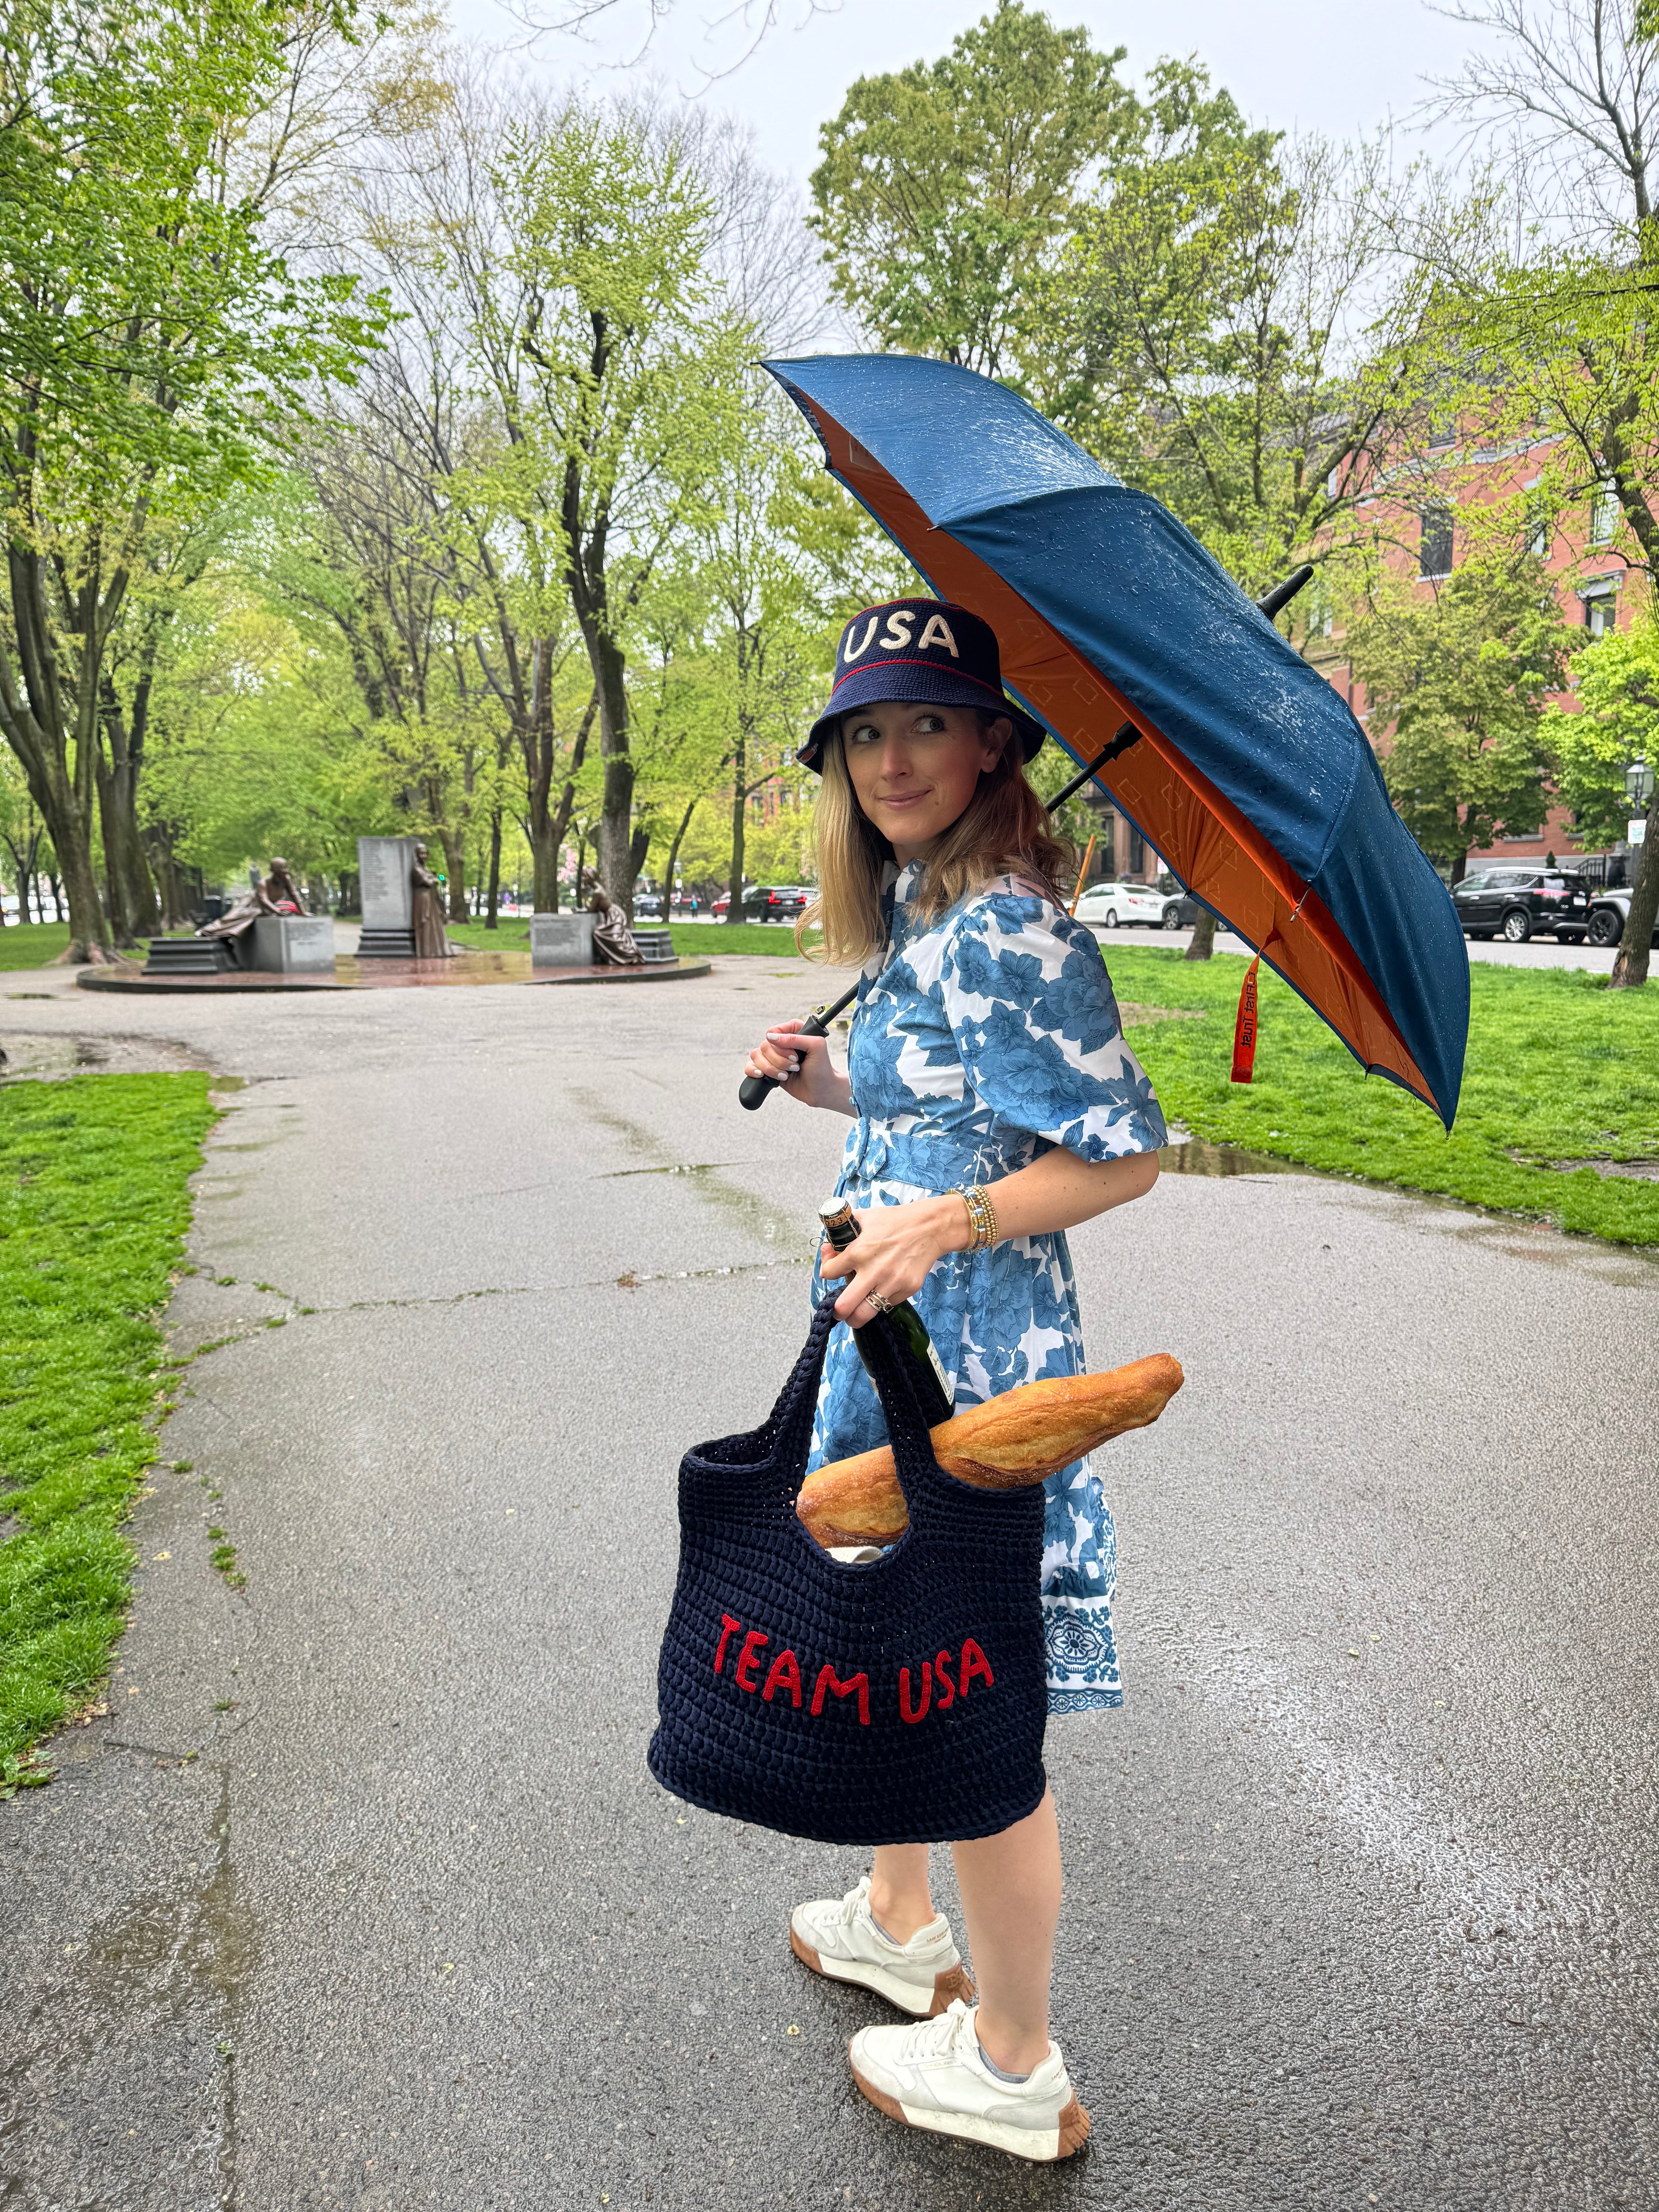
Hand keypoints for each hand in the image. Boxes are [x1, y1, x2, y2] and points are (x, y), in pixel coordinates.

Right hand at [743, 1018, 849, 1112]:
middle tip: (795, 1067)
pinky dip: (753, 1071)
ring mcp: (773, 1056)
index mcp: (793, 1031)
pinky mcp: (768, 1069)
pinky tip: (762, 1075)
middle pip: (765, 1045)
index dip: (781, 1044)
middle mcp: (782, 1043)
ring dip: (771, 1068)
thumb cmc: (822, 1069)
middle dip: (779, 1060)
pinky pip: (750, 1066)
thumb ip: (795, 1038)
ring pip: (756, 1055)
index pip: (774, 1031)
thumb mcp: (816, 1047)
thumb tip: (770, 1037)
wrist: (821, 1091)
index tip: (794, 1055)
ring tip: (786, 1075)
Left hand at [819, 1194, 968, 1325]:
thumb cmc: (894, 1221)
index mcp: (858, 1251)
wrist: (929, 1227)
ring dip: (856, 1317)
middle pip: (844, 1307)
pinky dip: (882, 1301)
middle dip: (837, 1311)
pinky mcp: (908, 1290)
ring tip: (854, 1314)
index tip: (832, 1273)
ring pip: (864, 1314)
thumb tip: (827, 1250)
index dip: (827, 1273)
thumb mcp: (863, 1218)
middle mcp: (873, 1270)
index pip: (828, 1273)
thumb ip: (841, 1233)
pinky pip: (887, 1304)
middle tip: (838, 1310)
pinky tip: (884, 1288)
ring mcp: (892, 1283)